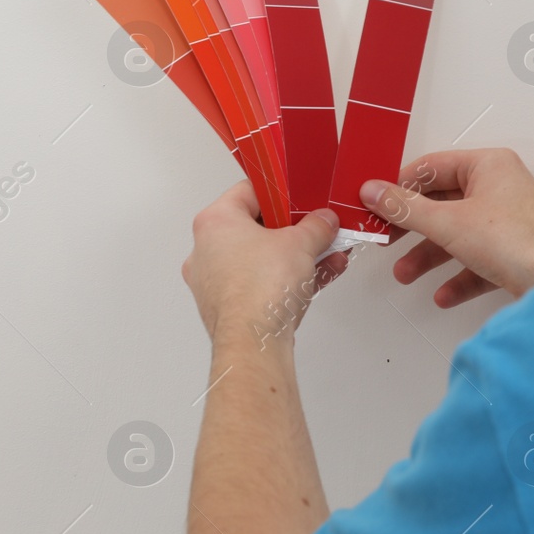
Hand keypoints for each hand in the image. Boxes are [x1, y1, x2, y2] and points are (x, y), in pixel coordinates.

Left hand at [182, 181, 349, 345]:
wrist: (254, 342)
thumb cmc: (260, 290)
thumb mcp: (302, 243)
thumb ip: (317, 225)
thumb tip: (323, 221)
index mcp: (214, 222)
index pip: (249, 191)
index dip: (281, 193)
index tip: (302, 198)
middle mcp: (206, 250)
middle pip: (257, 228)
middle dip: (294, 231)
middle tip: (316, 229)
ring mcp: (215, 282)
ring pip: (261, 259)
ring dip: (297, 257)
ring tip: (327, 255)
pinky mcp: (228, 307)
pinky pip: (261, 283)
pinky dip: (286, 279)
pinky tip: (318, 277)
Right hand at [359, 148, 533, 308]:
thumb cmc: (519, 242)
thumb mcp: (447, 222)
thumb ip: (405, 208)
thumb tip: (376, 192)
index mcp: (488, 166)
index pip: (432, 167)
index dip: (401, 186)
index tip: (378, 202)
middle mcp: (501, 189)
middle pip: (443, 204)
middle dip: (412, 229)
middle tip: (386, 237)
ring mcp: (509, 221)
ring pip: (458, 235)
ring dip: (429, 256)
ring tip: (406, 272)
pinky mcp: (515, 251)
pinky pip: (477, 260)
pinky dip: (458, 276)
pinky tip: (443, 293)